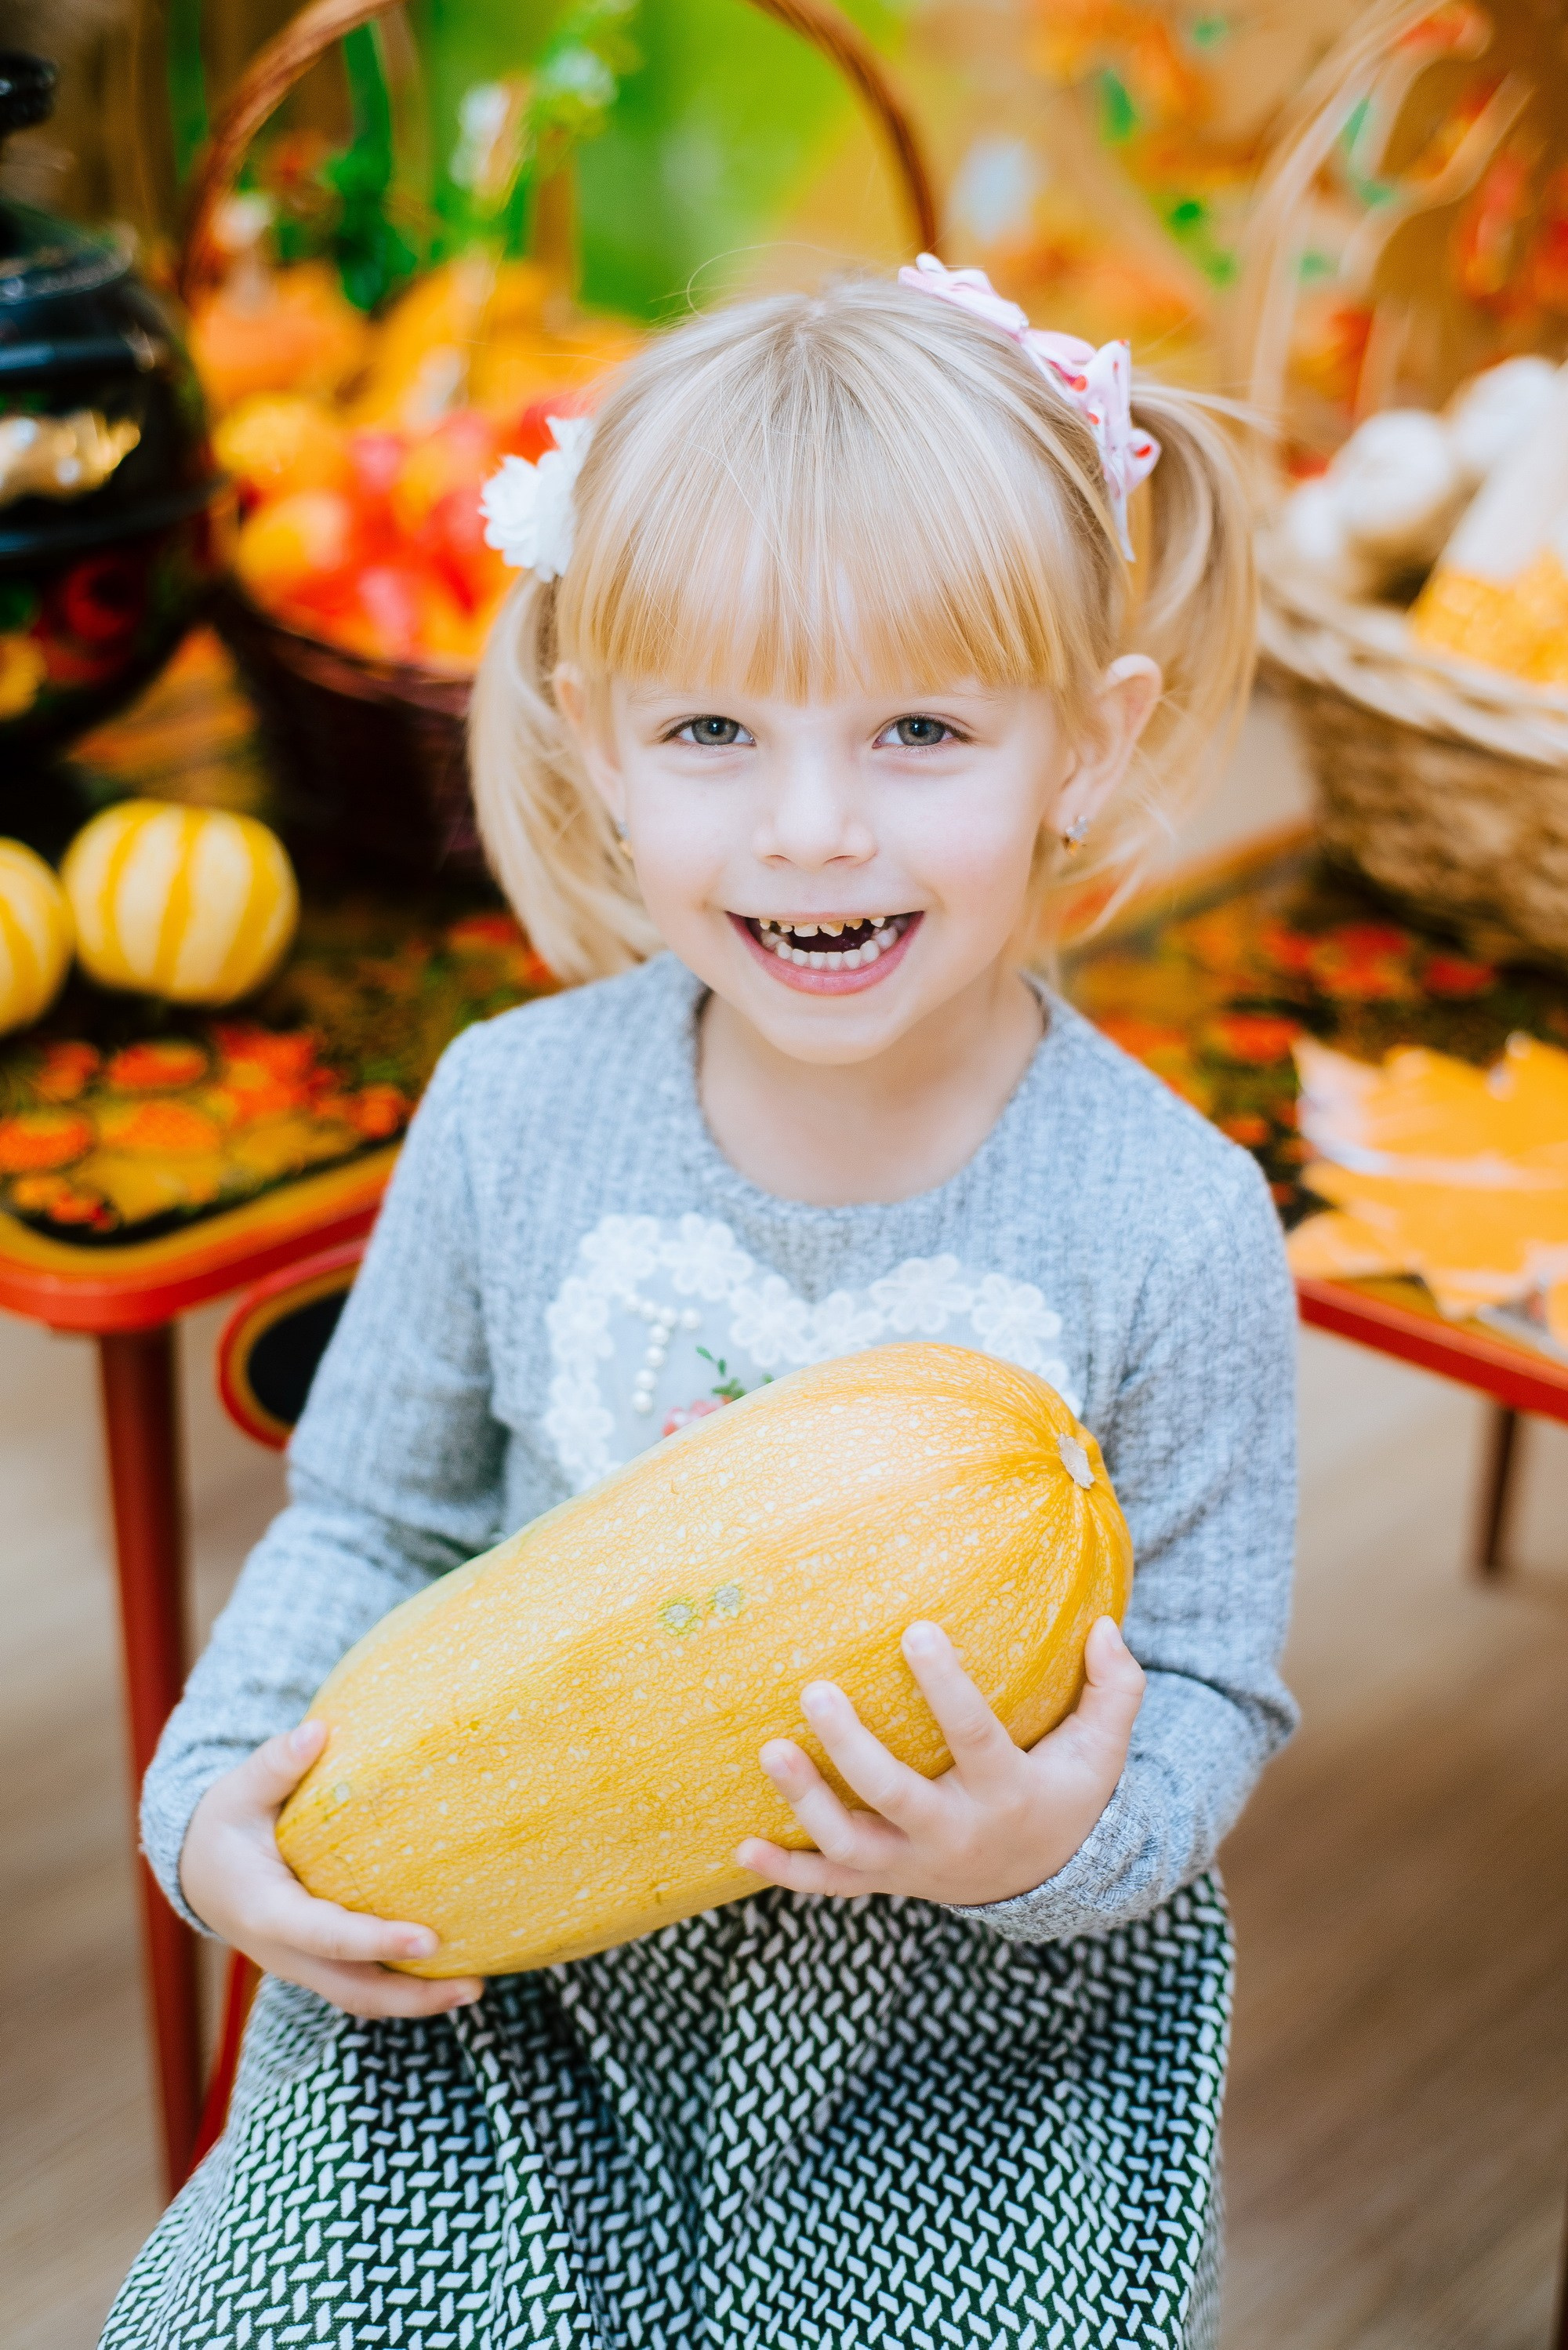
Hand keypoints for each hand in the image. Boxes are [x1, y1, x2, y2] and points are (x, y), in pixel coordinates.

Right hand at [180, 1721, 483, 2018]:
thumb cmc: (225, 1824)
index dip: (377, 1942)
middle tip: (476, 1985)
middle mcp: (285, 1952)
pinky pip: (362, 1984)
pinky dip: (403, 1987)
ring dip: (416, 2001)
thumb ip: (276, 1764)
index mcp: (266, 1911)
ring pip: (361, 1997)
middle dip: (414, 1998)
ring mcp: (303, 1965)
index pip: (327, 1936)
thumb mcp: (241, 1791)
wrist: (197, 1869)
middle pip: (353, 1990)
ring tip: (476, 1986)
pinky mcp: (318, 1964)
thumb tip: (317, 1732)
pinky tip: (449, 1971)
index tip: (430, 1939)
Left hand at [737, 1615, 1143, 1908]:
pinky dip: (786, 1874)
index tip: (915, 1630)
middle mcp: (955, 1834)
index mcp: (1006, 1792)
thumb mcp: (1102, 1749)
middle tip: (815, 1690)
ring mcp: (914, 1864)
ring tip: (770, 1749)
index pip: (974, 1735)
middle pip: (894, 1793)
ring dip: (805, 1802)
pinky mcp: (886, 1881)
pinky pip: (830, 1887)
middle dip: (851, 1746)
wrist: (1048, 1881)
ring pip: (851, 1844)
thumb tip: (1108, 1627)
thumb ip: (1115, 1689)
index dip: (946, 1686)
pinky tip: (743, 1847)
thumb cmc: (1067, 1792)